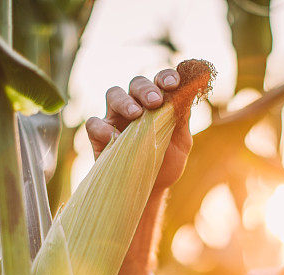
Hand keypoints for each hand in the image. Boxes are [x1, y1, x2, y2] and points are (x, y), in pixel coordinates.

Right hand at [85, 69, 192, 191]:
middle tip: (155, 101)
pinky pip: (94, 124)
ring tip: (136, 114)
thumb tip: (190, 93)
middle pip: (136, 83)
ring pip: (113, 94)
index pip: (159, 81)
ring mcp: (115, 119)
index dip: (166, 77)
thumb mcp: (181, 142)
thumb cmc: (167, 162)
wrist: (153, 188)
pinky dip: (103, 128)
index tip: (174, 83)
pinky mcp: (98, 136)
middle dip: (146, 89)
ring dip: (124, 101)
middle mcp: (135, 105)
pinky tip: (116, 138)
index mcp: (157, 102)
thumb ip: (182, 118)